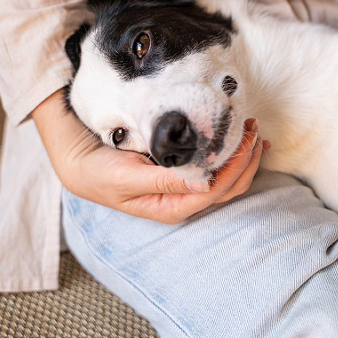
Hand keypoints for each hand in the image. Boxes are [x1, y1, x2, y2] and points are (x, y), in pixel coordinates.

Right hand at [32, 89, 268, 223]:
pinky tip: (247, 140)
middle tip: (254, 130)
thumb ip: (164, 182)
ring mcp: (186, 190)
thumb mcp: (126, 177)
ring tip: (253, 131)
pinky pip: (218, 168)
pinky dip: (234, 154)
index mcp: (171, 208)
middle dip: (246, 160)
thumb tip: (202, 184)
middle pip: (228, 186)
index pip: (214, 190)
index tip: (245, 140)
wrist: (82, 164)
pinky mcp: (185, 175)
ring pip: (227, 179)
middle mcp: (183, 202)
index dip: (235, 167)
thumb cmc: (100, 172)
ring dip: (244, 156)